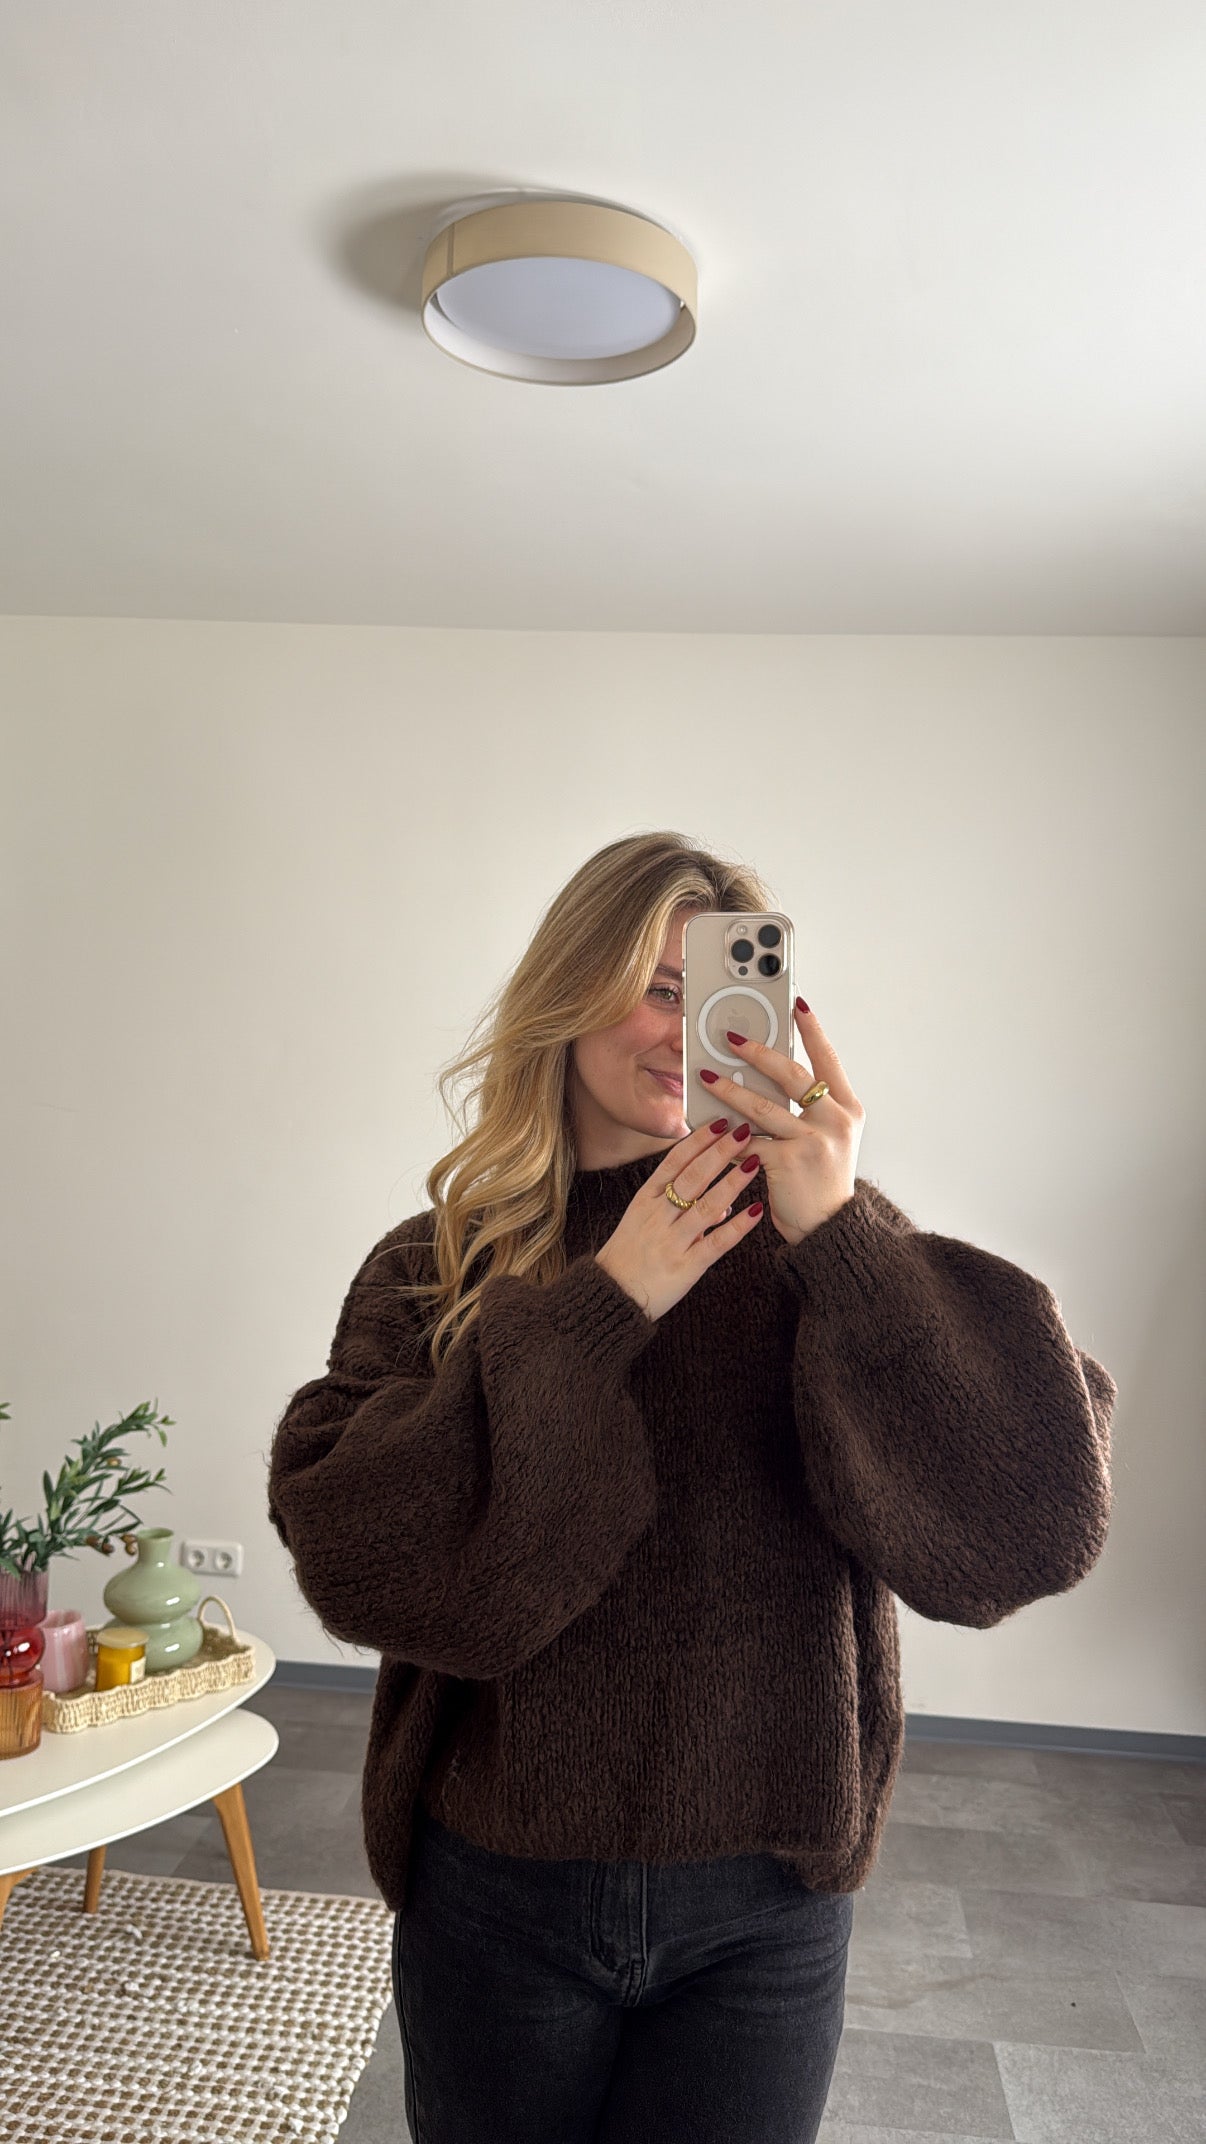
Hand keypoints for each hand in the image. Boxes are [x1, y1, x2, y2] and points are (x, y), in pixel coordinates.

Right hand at [595, 1117, 765, 1321]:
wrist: (612, 1296)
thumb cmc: (629, 1255)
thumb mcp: (642, 1222)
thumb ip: (677, 1208)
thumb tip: (721, 1206)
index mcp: (646, 1200)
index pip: (675, 1162)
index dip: (699, 1141)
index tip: (719, 1122)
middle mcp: (659, 1216)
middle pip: (693, 1177)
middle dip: (720, 1152)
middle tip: (743, 1131)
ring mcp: (673, 1241)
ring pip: (708, 1206)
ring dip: (733, 1183)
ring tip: (754, 1163)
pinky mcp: (687, 1266)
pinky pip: (717, 1243)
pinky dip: (738, 1226)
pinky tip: (756, 1211)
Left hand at [698, 1001, 865, 1245]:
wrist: (828, 1227)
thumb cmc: (822, 1182)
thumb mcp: (830, 1139)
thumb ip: (810, 1109)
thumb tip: (770, 1077)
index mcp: (849, 1110)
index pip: (829, 1059)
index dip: (813, 1030)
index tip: (798, 1003)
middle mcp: (836, 1120)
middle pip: (792, 1074)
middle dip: (758, 1052)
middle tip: (731, 1038)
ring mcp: (814, 1141)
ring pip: (762, 1105)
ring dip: (729, 1090)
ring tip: (706, 1077)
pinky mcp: (789, 1161)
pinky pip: (748, 1141)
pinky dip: (725, 1135)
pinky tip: (706, 1125)